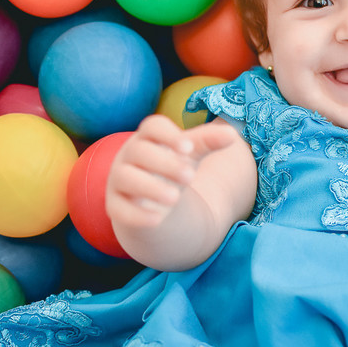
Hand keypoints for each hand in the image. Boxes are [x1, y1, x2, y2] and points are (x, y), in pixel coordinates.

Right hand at [105, 115, 237, 229]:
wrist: (151, 203)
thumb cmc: (171, 170)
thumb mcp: (190, 155)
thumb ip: (208, 142)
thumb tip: (232, 135)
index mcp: (148, 138)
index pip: (152, 127)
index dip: (169, 135)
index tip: (188, 147)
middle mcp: (128, 156)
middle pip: (140, 152)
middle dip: (165, 163)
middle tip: (190, 176)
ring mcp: (118, 181)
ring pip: (127, 179)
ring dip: (151, 187)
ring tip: (175, 197)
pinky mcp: (115, 207)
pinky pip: (120, 210)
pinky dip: (137, 215)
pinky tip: (157, 219)